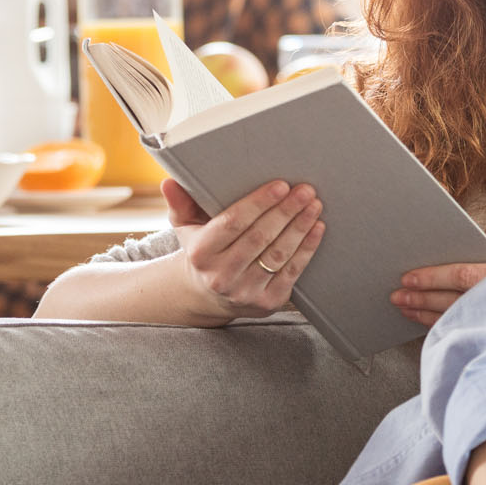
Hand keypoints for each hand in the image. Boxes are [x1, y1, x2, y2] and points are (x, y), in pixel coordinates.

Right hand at [165, 177, 324, 321]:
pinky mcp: (266, 302)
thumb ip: (181, 203)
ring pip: (278, 255)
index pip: (233, 223)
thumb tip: (169, 182)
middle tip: (305, 190)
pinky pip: (291, 272)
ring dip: (300, 228)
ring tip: (314, 205)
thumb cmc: (201, 250)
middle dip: (286, 211)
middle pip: (260, 238)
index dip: (259, 203)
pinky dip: (306, 249)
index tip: (281, 185)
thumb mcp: (185, 227)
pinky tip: (316, 229)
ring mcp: (244, 292)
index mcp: (200, 253)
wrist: (208, 295)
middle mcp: (220, 276)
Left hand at [390, 242, 485, 325]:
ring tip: (406, 311)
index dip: (435, 275)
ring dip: (435, 315)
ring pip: (471, 315)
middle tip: (395, 296)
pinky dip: (461, 332)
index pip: (470, 271)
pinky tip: (440, 332)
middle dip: (426, 296)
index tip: (407, 278)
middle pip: (463, 294)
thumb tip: (466, 259)